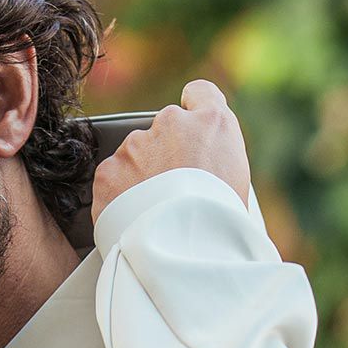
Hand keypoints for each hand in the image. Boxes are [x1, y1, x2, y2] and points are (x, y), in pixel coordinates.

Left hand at [90, 80, 251, 229]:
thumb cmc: (220, 228)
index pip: (199, 94)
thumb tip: (205, 169)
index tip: (188, 133)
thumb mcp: (238, 186)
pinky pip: (111, 180)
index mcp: (213, 123)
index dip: (192, 113)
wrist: (182, 253)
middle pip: (164, 131)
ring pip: (134, 155)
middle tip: (170, 194)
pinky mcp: (109, 170)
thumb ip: (216, 162)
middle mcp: (172, 123)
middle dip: (164, 155)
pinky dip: (117, 197)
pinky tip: (131, 219)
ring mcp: (137, 144)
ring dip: (139, 177)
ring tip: (150, 213)